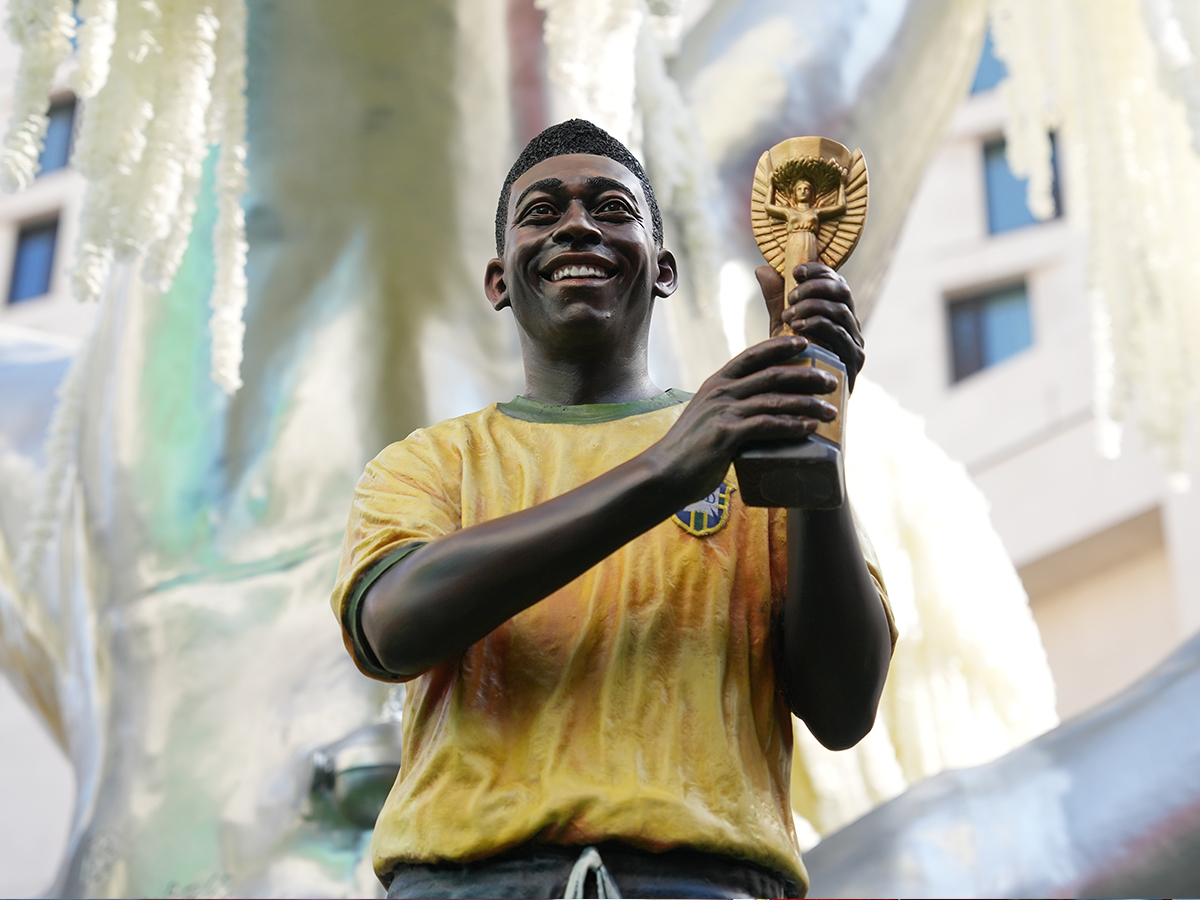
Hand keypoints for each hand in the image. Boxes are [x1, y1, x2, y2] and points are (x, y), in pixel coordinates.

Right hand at [647, 335, 838, 503]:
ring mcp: (722, 411)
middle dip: (807, 375)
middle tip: (832, 381)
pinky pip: (766, 425)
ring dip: (807, 403)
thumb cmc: (688, 452)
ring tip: (831, 410)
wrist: (662, 474)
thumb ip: (730, 411)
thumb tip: (760, 417)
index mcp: (715, 383)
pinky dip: (791, 424)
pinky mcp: (726, 434)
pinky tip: (809, 428)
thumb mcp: (706, 418)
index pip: (752, 355)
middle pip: (772, 374)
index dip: (780, 346)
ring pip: (774, 399)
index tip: (805, 343)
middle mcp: (720, 392)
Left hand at [755, 263, 865, 389]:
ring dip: (813, 306)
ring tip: (789, 314)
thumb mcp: (781, 328)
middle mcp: (851, 327)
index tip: (796, 271)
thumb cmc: (790, 365)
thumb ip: (776, 300)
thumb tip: (763, 269)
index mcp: (838, 315)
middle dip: (815, 287)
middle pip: (843, 292)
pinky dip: (818, 325)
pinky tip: (798, 327)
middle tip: (791, 295)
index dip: (819, 271)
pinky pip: (840, 335)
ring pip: (841, 312)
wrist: (795, 406)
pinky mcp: (853, 363)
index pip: (836, 283)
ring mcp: (855, 345)